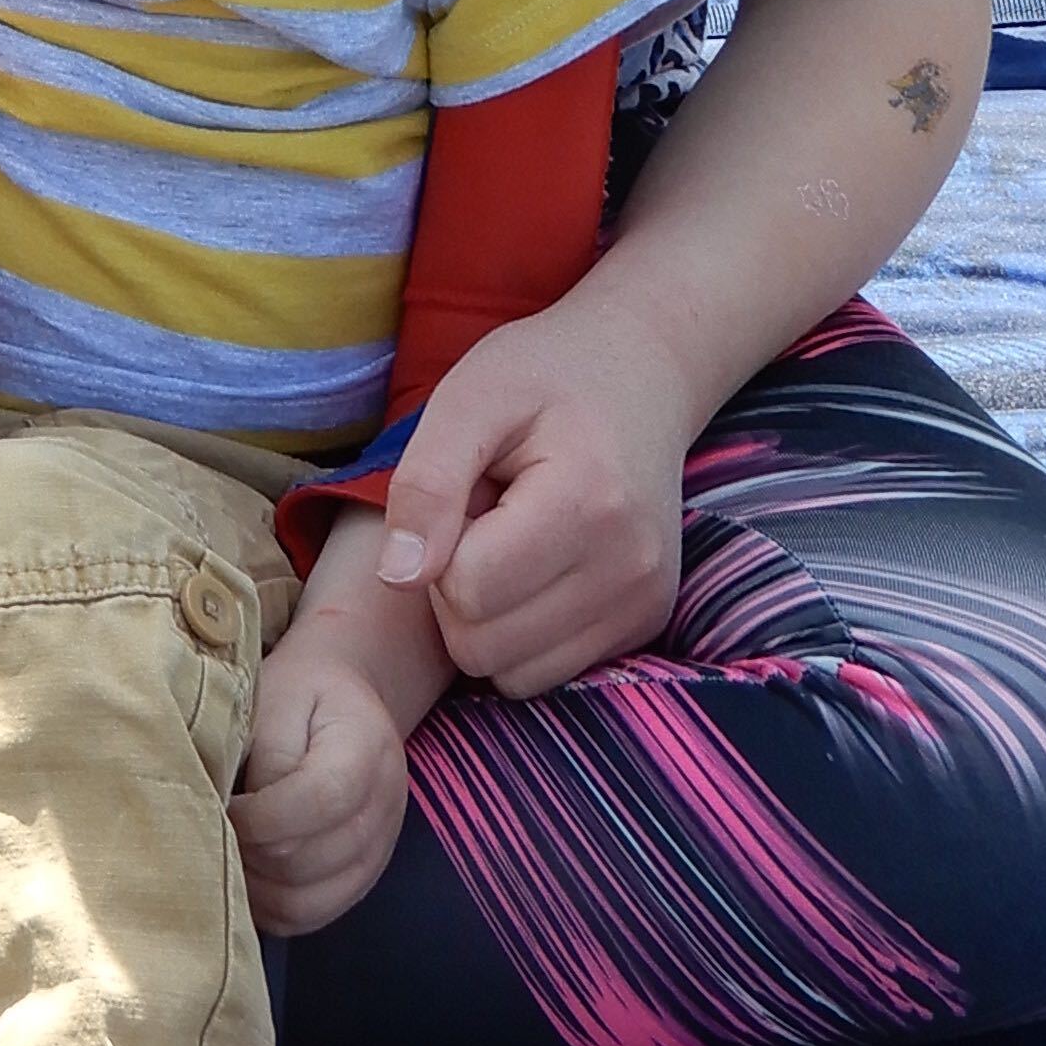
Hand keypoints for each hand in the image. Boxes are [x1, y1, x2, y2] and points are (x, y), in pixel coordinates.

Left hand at [237, 634, 413, 935]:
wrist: (344, 698)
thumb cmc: (300, 693)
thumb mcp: (278, 699)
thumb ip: (267, 754)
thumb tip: (245, 816)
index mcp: (368, 750)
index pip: (319, 801)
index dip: (259, 815)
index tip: (225, 803)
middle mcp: (385, 808)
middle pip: (309, 860)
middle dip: (249, 851)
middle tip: (215, 830)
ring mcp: (378, 851)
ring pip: (309, 901)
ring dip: (256, 887)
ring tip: (227, 853)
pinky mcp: (360, 879)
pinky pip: (312, 917)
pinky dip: (270, 908)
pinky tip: (247, 876)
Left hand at [379, 306, 697, 698]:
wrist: (642, 371)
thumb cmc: (545, 375)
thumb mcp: (469, 398)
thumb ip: (426, 484)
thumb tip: (399, 578)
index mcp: (589, 502)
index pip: (466, 588)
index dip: (437, 550)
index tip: (461, 497)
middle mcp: (630, 567)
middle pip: (483, 645)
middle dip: (455, 592)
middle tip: (480, 521)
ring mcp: (644, 602)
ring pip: (512, 675)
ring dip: (485, 621)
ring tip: (507, 542)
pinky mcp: (646, 622)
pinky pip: (547, 674)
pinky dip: (520, 636)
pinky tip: (533, 570)